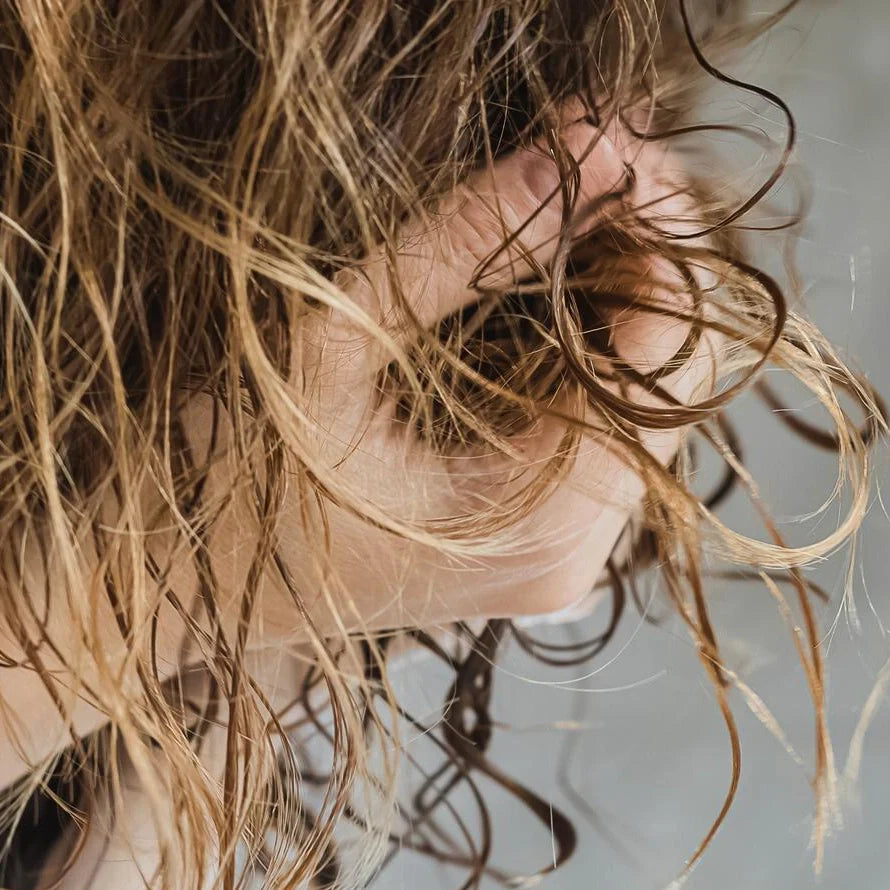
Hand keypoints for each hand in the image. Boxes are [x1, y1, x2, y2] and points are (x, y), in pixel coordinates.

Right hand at [187, 113, 713, 638]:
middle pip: (672, 378)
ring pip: (645, 398)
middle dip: (639, 257)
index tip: (609, 146)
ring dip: (613, 294)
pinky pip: (602, 425)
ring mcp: (560, 552)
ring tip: (559, 210)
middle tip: (583, 164)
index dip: (658, 237)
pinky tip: (540, 289)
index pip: (668, 356)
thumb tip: (584, 149)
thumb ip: (458, 247)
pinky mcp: (536, 536)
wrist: (190, 584)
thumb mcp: (329, 348)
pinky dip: (585, 344)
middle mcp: (574, 553)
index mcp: (538, 524)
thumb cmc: (229, 482)